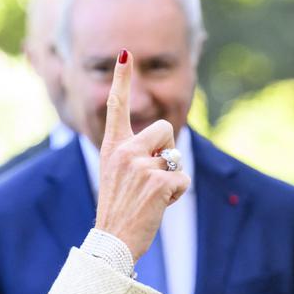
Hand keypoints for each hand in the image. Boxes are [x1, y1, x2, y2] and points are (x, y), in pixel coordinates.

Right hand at [94, 50, 190, 261]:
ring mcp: (140, 165)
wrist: (112, 239)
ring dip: (172, 173)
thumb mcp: (117, 173)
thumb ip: (134, 152)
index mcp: (111, 146)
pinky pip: (182, 177)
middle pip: (163, 130)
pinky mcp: (158, 181)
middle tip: (149, 176)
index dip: (121, 79)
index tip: (125, 54)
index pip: (116, 106)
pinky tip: (158, 204)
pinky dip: (176, 193)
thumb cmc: (118, 207)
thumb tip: (164, 140)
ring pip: (175, 154)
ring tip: (151, 193)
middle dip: (166, 150)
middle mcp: (123, 150)